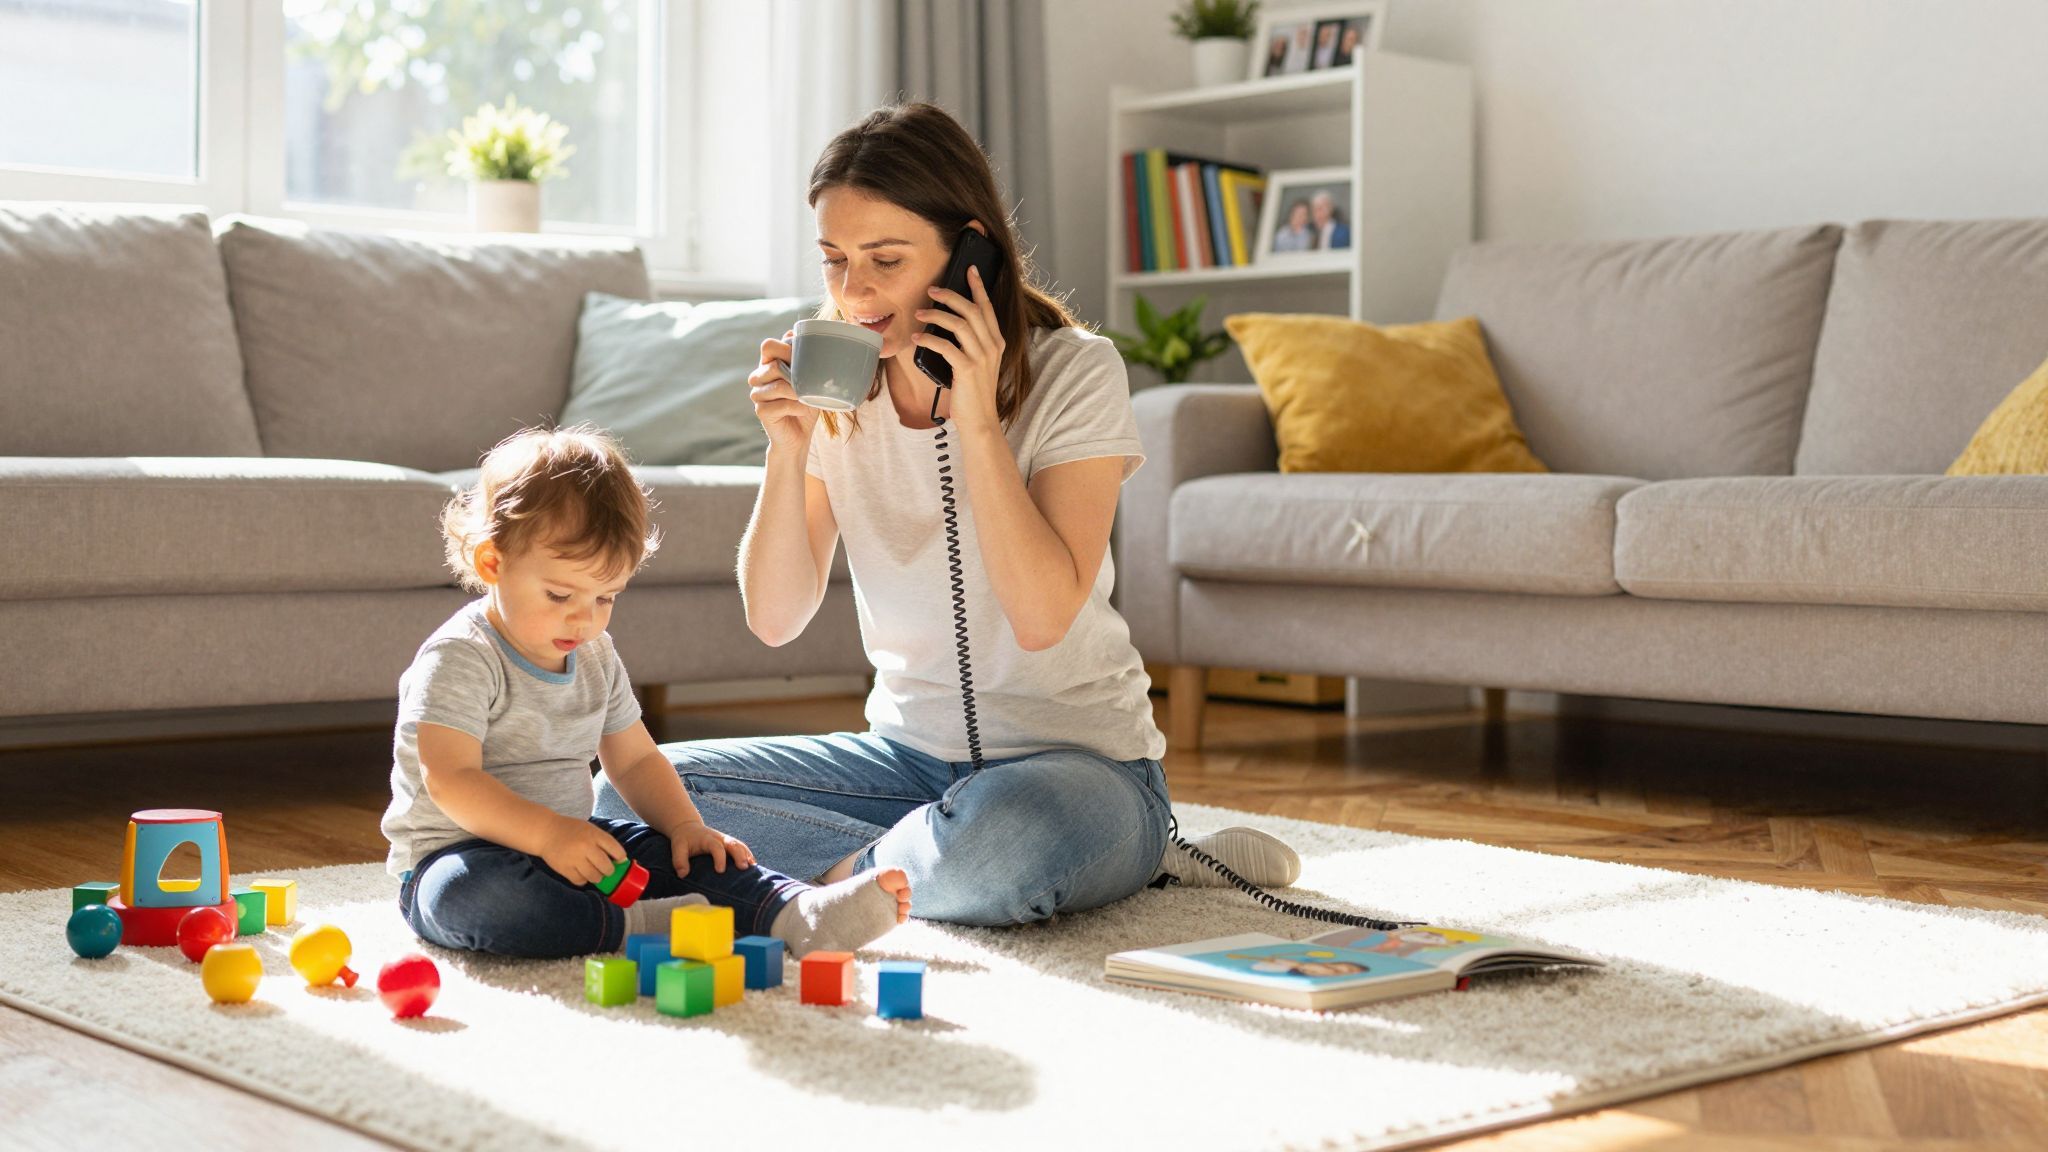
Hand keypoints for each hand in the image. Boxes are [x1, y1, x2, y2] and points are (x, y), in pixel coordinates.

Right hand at [539, 817, 627, 886]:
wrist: (546, 832)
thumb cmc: (571, 830)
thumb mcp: (590, 829)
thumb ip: (604, 841)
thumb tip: (621, 859)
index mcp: (595, 835)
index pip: (617, 851)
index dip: (620, 858)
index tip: (618, 860)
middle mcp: (586, 847)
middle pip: (607, 867)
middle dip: (609, 871)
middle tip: (605, 869)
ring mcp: (575, 859)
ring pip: (594, 877)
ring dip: (596, 877)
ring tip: (593, 871)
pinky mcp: (564, 869)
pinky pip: (580, 881)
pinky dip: (583, 879)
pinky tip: (581, 873)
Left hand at [668, 820, 755, 873]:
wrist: (688, 828)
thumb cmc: (683, 840)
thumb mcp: (677, 847)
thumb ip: (679, 860)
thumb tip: (683, 875)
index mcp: (707, 839)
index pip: (716, 847)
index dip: (719, 858)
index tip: (720, 871)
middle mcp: (719, 838)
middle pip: (733, 844)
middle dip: (739, 855)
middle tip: (743, 868)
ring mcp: (726, 840)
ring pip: (739, 845)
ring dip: (746, 855)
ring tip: (752, 867)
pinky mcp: (729, 843)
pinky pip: (741, 847)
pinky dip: (748, 855)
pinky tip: (753, 865)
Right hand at [749, 330, 821, 452]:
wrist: (799, 436)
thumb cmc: (806, 404)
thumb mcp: (809, 380)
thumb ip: (803, 360)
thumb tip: (794, 332)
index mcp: (769, 364)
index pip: (768, 346)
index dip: (785, 348)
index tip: (804, 357)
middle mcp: (759, 377)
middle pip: (772, 364)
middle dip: (794, 372)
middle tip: (809, 382)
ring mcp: (757, 395)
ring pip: (778, 385)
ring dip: (798, 392)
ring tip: (808, 397)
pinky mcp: (761, 411)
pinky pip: (781, 404)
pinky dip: (797, 407)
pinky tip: (803, 409)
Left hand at [914, 264, 1004, 432]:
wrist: (980, 421)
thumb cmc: (973, 392)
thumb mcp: (976, 363)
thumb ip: (969, 343)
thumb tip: (945, 323)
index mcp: (996, 341)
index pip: (987, 307)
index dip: (978, 286)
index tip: (969, 269)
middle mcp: (992, 346)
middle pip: (972, 310)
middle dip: (951, 295)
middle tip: (932, 289)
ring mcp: (981, 357)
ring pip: (959, 324)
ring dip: (936, 314)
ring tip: (919, 312)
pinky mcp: (967, 369)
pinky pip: (945, 346)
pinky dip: (929, 339)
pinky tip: (917, 337)